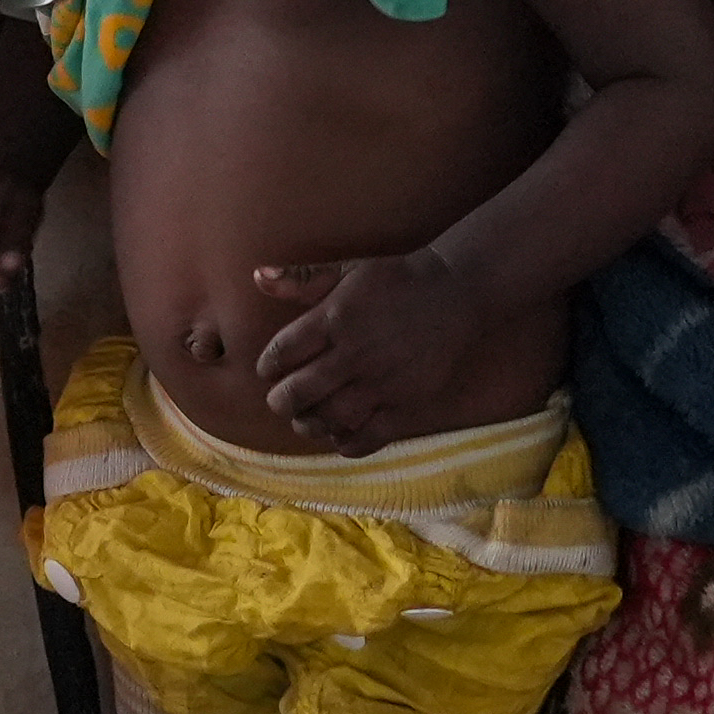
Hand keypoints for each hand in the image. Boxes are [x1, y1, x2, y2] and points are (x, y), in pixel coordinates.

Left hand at [247, 244, 489, 453]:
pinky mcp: (405, 406)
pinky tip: (340, 434)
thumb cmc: (395, 281)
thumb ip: (302, 278)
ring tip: (307, 418)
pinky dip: (345, 443)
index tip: (270, 369)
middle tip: (282, 400)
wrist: (456, 293)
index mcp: (334, 318)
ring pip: (328, 420)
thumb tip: (257, 276)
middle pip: (297, 393)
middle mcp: (354, 354)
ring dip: (308, 424)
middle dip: (280, 401)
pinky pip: (366, 438)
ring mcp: (381, 384)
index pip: (281, 353)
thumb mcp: (348, 269)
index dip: (267, 366)